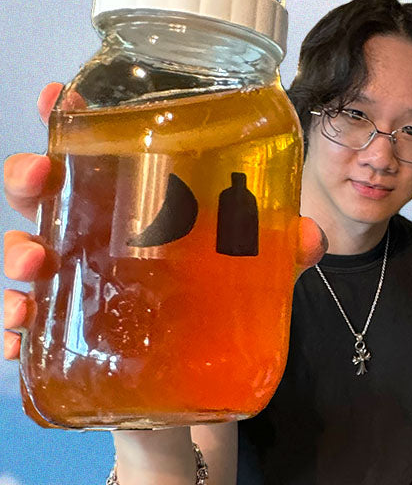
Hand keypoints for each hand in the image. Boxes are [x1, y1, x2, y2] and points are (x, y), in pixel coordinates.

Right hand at [4, 84, 326, 359]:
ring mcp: (73, 289)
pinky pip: (25, 333)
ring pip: (26, 257)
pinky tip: (15, 338)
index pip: (91, 153)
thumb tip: (309, 236)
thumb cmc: (210, 307)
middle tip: (39, 175)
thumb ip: (281, 251)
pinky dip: (11, 332)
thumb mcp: (253, 271)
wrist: (197, 389)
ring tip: (34, 265)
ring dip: (18, 255)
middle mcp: (91, 241)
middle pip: (42, 196)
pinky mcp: (67, 342)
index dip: (66, 120)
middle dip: (28, 179)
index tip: (57, 94)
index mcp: (129, 208)